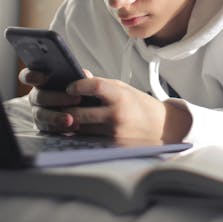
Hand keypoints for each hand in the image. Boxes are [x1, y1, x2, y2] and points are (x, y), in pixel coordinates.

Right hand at [18, 67, 88, 132]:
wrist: (82, 109)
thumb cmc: (77, 89)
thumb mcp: (79, 81)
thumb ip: (79, 76)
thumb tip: (83, 75)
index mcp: (40, 81)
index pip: (27, 76)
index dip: (32, 76)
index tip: (44, 78)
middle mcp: (36, 96)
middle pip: (39, 97)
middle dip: (57, 98)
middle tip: (76, 99)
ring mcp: (38, 112)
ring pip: (41, 114)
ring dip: (56, 117)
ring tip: (71, 119)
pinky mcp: (43, 126)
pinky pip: (48, 128)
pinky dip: (61, 128)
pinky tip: (73, 126)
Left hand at [64, 77, 191, 142]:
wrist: (163, 128)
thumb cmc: (141, 106)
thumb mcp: (124, 89)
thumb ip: (101, 83)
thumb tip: (80, 74)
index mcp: (120, 96)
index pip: (94, 86)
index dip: (78, 85)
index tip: (70, 87)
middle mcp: (117, 115)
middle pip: (80, 112)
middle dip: (66, 109)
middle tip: (60, 105)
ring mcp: (114, 133)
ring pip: (81, 129)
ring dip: (71, 123)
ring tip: (67, 116)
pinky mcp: (112, 147)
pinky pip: (89, 140)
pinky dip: (82, 134)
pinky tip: (78, 129)